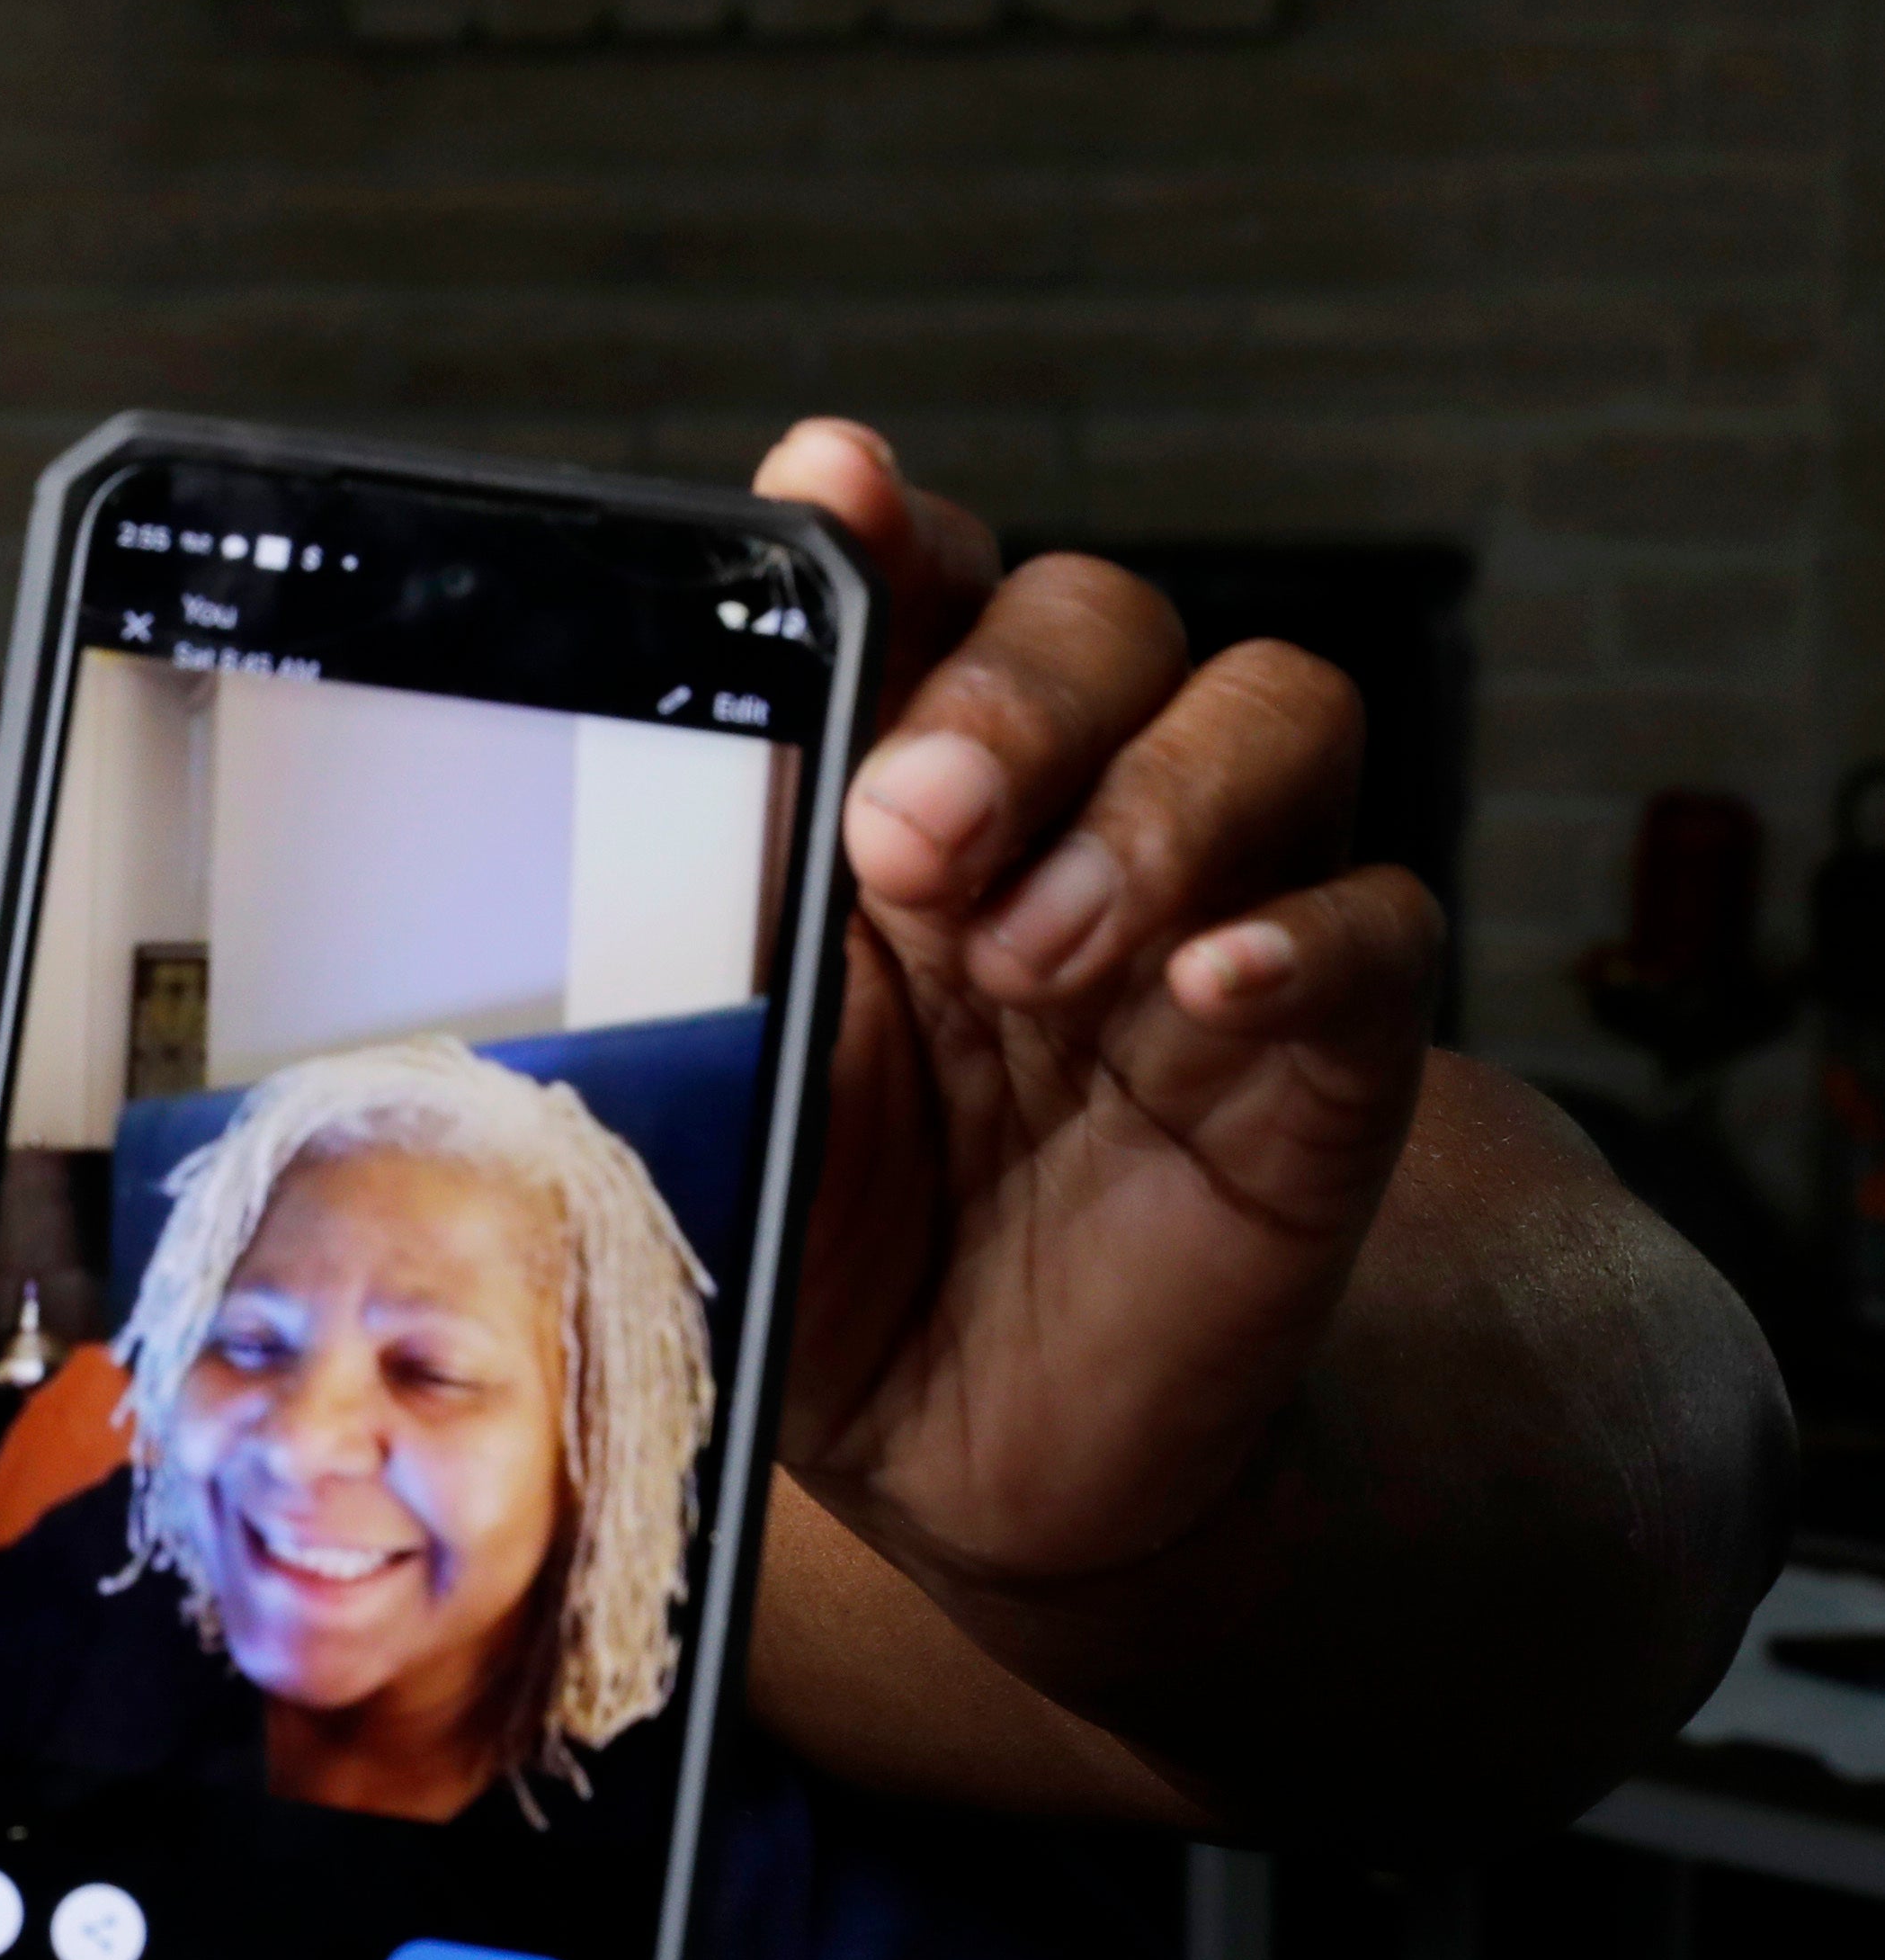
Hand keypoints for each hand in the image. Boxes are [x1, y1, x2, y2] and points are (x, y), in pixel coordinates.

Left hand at [756, 421, 1442, 1630]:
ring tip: (1033, 955)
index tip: (841, 495)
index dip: (898, 528)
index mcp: (897, 793)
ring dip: (1152, 800)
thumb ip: (685, 935)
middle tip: (908, 835)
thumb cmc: (820, 1244)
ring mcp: (1210, 918)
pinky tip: (1202, 992)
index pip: (931, 586)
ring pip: (1273, 712)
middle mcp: (1065, 817)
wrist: (963, 1463)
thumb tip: (582, 793)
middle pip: (1104, 616)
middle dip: (1012, 694)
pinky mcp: (1326, 1051)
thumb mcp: (715, 1087)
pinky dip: (1298, 935)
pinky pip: (1378, 920)